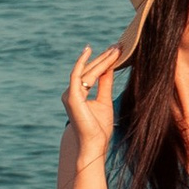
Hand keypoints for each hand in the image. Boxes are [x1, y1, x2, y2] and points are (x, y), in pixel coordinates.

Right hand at [62, 44, 120, 170]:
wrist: (94, 144)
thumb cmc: (99, 128)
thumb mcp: (105, 101)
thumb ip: (105, 84)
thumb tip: (109, 68)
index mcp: (78, 94)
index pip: (92, 73)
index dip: (104, 61)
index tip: (117, 50)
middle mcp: (71, 92)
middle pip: (90, 70)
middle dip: (104, 57)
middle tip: (118, 45)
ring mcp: (70, 94)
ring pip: (87, 71)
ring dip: (101, 59)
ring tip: (115, 49)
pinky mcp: (71, 96)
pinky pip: (77, 75)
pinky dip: (83, 62)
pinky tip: (90, 51)